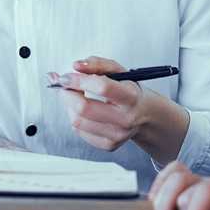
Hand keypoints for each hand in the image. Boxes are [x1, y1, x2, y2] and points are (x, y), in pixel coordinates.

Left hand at [58, 56, 189, 163]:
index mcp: (130, 97)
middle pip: (84, 108)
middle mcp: (125, 118)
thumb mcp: (119, 71)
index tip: (65, 76)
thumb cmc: (130, 91)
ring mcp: (117, 135)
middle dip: (67, 94)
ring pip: (77, 121)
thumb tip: (77, 66)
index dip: (79, 80)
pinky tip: (81, 110)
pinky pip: (79, 132)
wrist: (145, 114)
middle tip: (63, 85)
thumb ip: (98, 64)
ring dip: (69, 106)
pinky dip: (75, 118)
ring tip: (74, 96)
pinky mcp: (108, 145)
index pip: (102, 87)